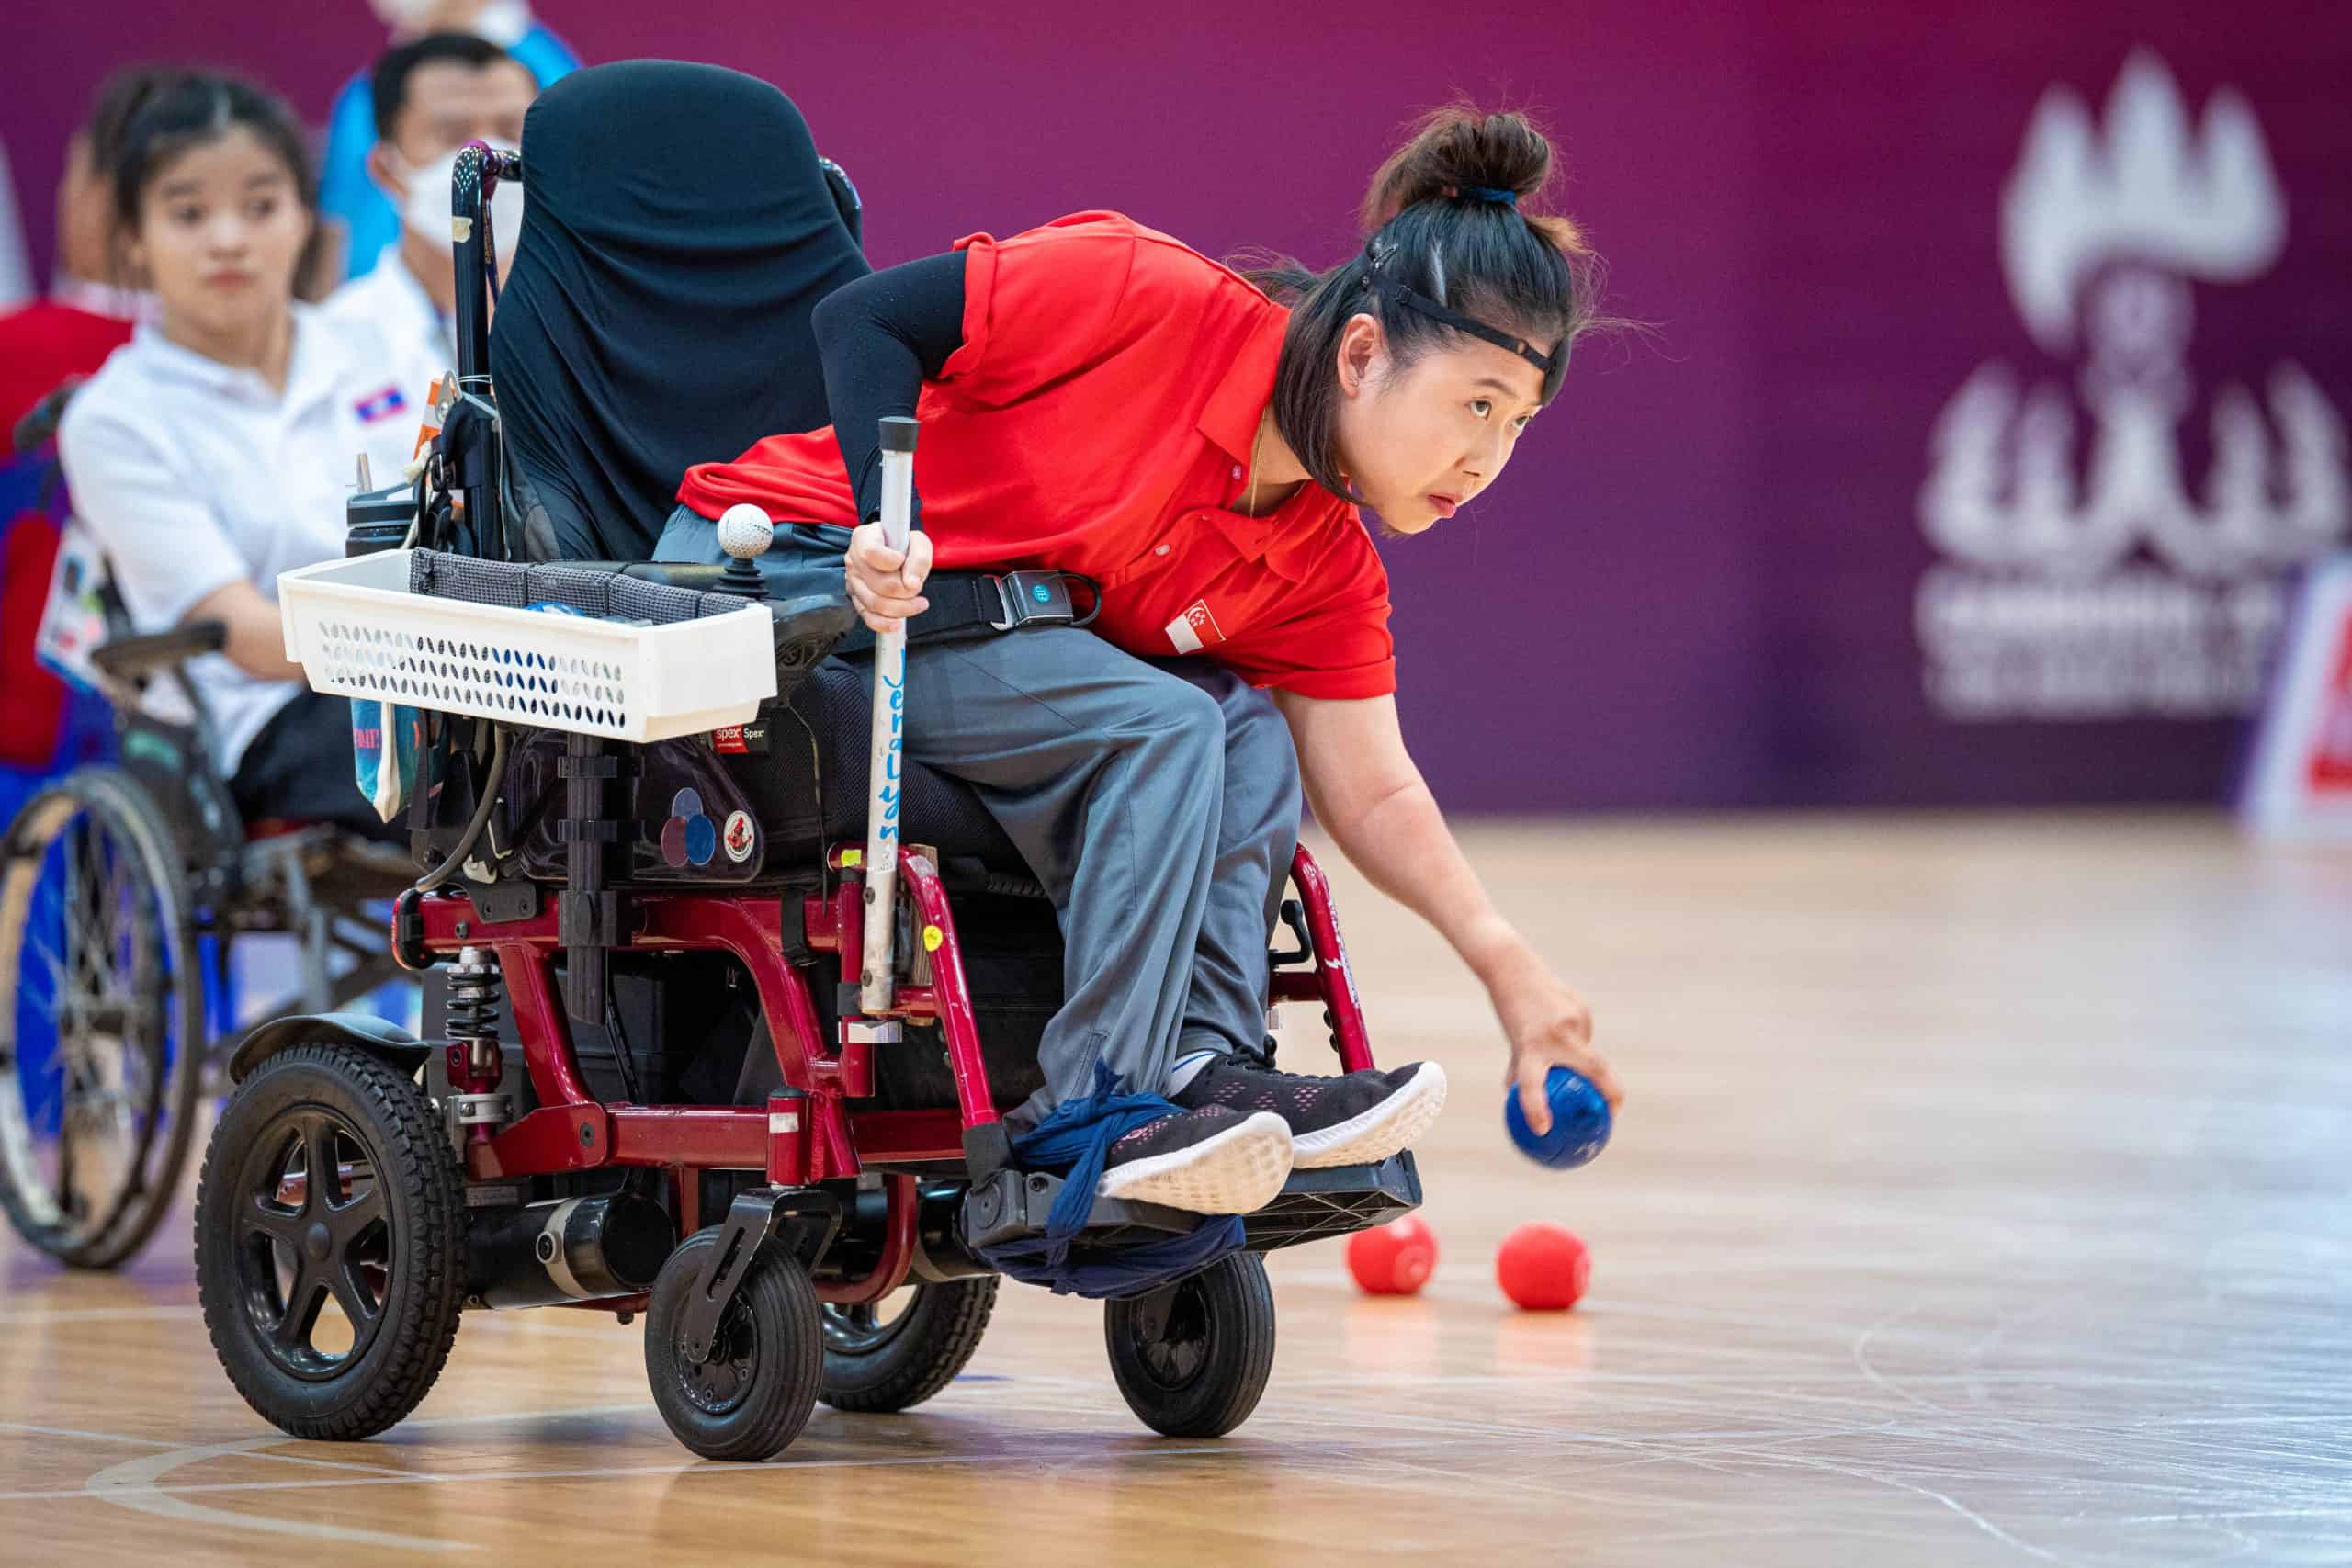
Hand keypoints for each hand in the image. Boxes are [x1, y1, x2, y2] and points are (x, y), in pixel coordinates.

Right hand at [844, 521, 932, 635]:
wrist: (895, 552)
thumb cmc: (904, 544)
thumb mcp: (917, 542)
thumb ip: (919, 558)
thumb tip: (911, 584)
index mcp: (864, 538)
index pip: (871, 552)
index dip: (890, 560)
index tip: (902, 559)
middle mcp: (853, 559)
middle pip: (877, 582)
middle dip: (904, 590)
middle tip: (918, 587)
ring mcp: (853, 581)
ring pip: (874, 602)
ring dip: (902, 607)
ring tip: (919, 603)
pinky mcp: (857, 599)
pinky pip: (868, 617)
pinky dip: (884, 624)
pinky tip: (898, 623)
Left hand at [1488, 954, 1622, 1134]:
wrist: (1514, 969)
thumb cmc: (1511, 1009)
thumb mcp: (1514, 1040)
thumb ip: (1520, 1068)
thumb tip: (1520, 1097)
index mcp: (1529, 1047)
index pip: (1532, 1085)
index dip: (1536, 1108)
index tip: (1543, 1129)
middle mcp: (1554, 1035)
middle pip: (1595, 1071)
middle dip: (1610, 1095)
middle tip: (1611, 1114)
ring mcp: (1573, 1020)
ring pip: (1589, 1053)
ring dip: (1585, 1061)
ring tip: (1576, 1057)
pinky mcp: (1582, 1009)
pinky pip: (1586, 1035)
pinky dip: (1580, 1040)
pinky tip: (1567, 1029)